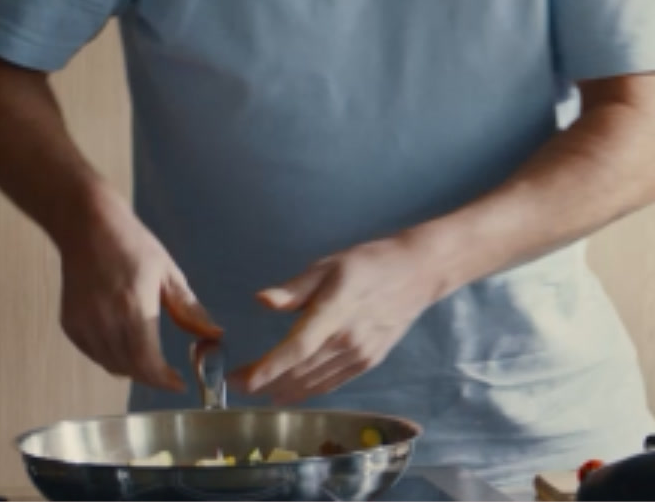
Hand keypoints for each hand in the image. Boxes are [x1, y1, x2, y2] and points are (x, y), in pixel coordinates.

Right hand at [55, 191, 221, 391]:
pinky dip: (111, 358)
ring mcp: (83, 325)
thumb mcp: (169, 274)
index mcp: (133, 308)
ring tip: (151, 361)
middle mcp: (105, 321)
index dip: (164, 379)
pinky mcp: (70, 325)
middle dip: (152, 377)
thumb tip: (213, 335)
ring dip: (132, 369)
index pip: (147, 361)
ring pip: (110, 365)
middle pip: (129, 368)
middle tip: (169, 375)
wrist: (87, 228)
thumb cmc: (133, 246)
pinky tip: (126, 347)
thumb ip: (189, 310)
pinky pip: (94, 354)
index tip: (180, 384)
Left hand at [233, 237, 440, 404]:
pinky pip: (332, 383)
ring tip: (258, 390)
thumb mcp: (330, 265)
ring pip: (314, 382)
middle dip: (264, 381)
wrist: (418, 273)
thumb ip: (295, 289)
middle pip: (300, 370)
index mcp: (336, 310)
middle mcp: (348, 338)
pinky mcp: (369, 361)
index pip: (297, 347)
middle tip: (236, 382)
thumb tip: (262, 300)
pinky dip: (308, 391)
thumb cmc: (370, 262)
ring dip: (283, 390)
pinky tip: (291, 391)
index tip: (241, 380)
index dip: (268, 368)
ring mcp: (360, 354)